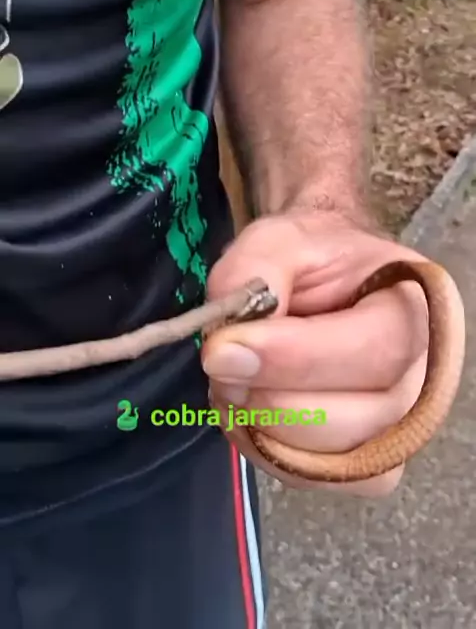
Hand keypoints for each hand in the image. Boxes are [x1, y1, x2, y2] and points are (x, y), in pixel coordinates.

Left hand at [201, 212, 429, 496]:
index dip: (296, 359)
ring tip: (237, 378)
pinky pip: (315, 478)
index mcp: (418, 308)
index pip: (375, 351)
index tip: (223, 350)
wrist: (320, 280)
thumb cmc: (309, 258)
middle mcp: (422, 376)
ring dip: (262, 424)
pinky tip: (253, 409)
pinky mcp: (365, 463)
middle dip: (269, 396)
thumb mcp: (277, 240)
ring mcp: (398, 427)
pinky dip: (269, 450)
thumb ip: (253, 274)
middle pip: (356, 417)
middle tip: (220, 361)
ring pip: (330, 458)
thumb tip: (229, 346)